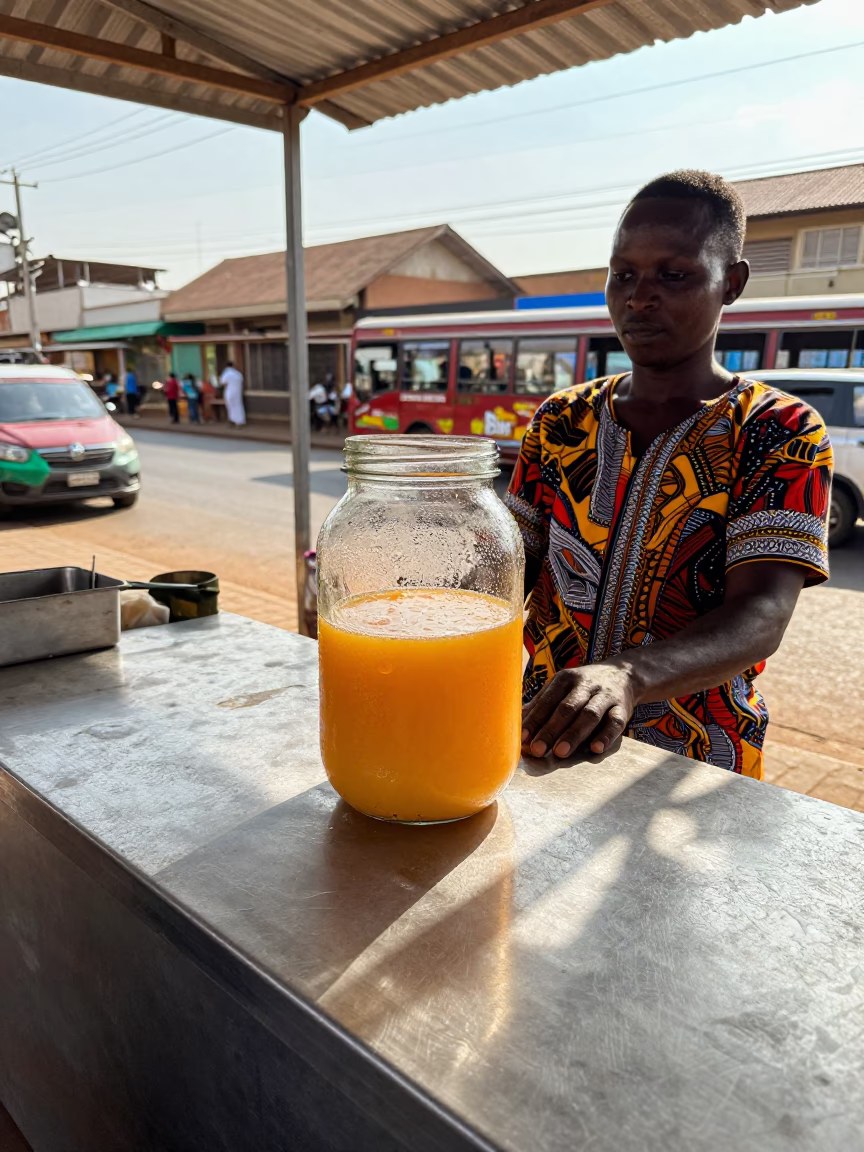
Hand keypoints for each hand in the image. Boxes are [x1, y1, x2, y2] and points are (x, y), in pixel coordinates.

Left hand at [521, 662, 636, 758]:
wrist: (624, 674)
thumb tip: (514, 724)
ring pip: (589, 715)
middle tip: (538, 750)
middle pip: (567, 708)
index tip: (523, 738)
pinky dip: (606, 736)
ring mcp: (605, 696)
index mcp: (565, 679)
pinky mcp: (622, 708)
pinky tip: (596, 749)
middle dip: (551, 730)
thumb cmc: (583, 686)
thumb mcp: (561, 688)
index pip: (547, 700)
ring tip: (560, 753)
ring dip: (574, 734)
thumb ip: (541, 705)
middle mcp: (585, 685)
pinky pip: (615, 722)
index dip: (535, 720)